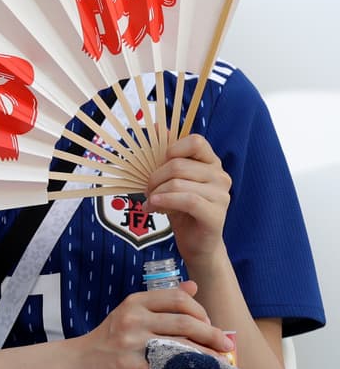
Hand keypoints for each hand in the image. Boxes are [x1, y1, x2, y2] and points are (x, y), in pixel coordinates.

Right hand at [73, 280, 233, 368]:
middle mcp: (133, 318)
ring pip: (180, 347)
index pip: (178, 299)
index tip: (210, 324)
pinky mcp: (127, 365)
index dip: (201, 311)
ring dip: (205, 357)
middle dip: (212, 335)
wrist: (80, 360)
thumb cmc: (111, 336)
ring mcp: (129, 342)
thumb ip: (162, 300)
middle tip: (227, 346)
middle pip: (184, 323)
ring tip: (220, 364)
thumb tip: (194, 286)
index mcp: (136, 302)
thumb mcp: (132, 311)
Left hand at [143, 134, 230, 264]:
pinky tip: (154, 208)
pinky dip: (164, 201)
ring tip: (150, 202)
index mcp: (211, 163)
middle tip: (147, 190)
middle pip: (178, 165)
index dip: (172, 149)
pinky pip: (186, 199)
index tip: (159, 164)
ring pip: (178, 183)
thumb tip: (157, 125)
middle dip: (154, 178)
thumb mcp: (171, 180)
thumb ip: (168, 154)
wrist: (196, 243)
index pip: (195, 141)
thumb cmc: (181, 209)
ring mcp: (221, 195)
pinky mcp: (216, 213)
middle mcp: (220, 175)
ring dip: (156, 193)